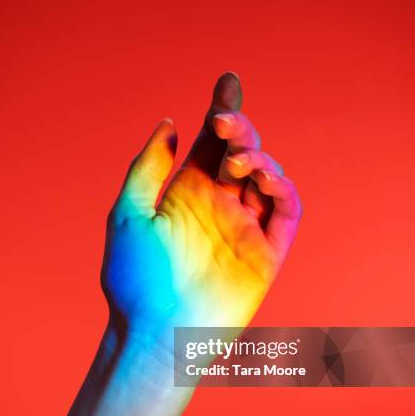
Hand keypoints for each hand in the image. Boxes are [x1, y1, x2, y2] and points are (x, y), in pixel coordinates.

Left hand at [101, 73, 301, 355]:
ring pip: (266, 177)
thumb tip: (169, 123)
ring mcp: (244, 227)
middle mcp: (218, 206)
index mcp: (187, 194)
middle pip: (241, 153)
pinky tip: (262, 178)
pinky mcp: (267, 253)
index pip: (210, 144)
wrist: (155, 335)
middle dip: (239, 128)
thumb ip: (148, 167)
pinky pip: (286, 213)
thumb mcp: (128, 213)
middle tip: (224, 121)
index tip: (227, 80)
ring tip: (236, 160)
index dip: (221, 111)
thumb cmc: (135, 279)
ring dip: (259, 157)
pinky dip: (282, 189)